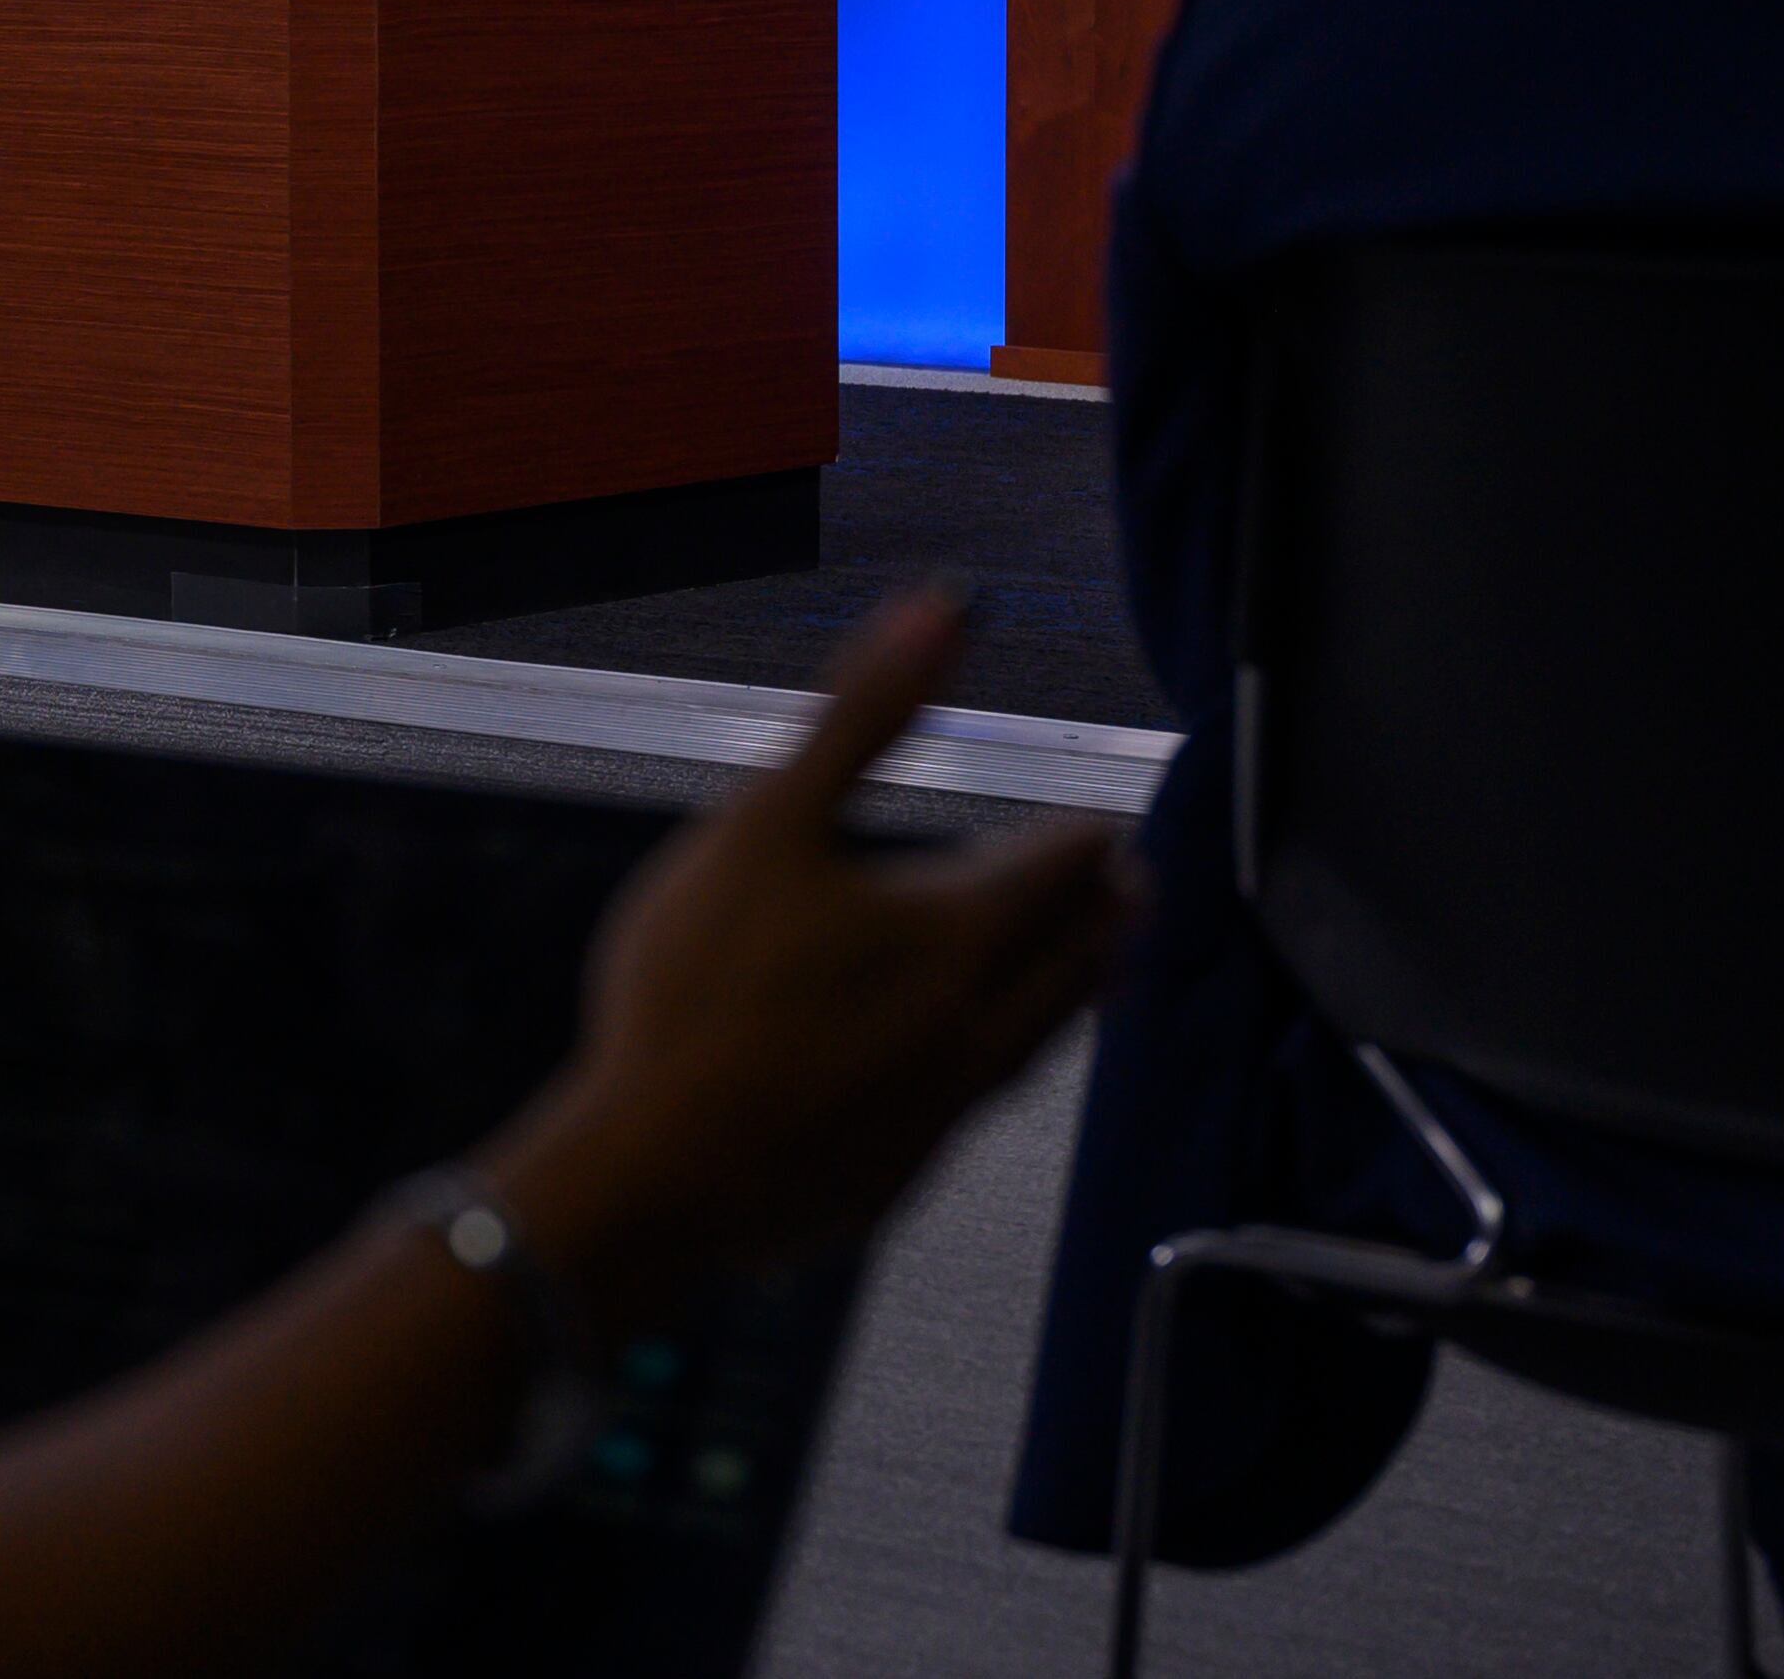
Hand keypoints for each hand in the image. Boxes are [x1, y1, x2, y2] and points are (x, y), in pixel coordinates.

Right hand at [484, 591, 1136, 1321]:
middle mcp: (973, 1025)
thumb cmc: (698, 989)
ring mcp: (939, 1111)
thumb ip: (862, 714)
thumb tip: (944, 608)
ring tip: (1089, 968)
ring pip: (1036, 1037)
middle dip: (1102, 913)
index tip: (1105, 823)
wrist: (656, 1175)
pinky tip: (967, 1069)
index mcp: (954, 932)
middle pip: (1070, 957)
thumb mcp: (767, 821)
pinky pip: (975, 1106)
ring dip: (1074, 989)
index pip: (1054, 870)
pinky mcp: (895, 1174)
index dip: (1082, 838)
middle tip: (1127, 887)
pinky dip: (999, 1065)